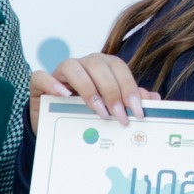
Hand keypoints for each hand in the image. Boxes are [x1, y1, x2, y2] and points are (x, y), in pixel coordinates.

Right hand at [31, 53, 158, 124]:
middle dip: (112, 91)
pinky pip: (41, 75)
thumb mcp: (110, 111)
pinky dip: (52, 83)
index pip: (118, 67)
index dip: (129, 87)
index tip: (137, 110)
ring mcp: (60, 73)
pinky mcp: (39, 84)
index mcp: (102, 68)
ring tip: (99, 111)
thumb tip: (154, 99)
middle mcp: (82, 65)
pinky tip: (64, 96)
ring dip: (88, 88)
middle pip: (98, 64)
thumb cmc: (87, 116)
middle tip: (119, 115)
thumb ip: (129, 102)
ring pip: (73, 66)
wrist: (56, 129)